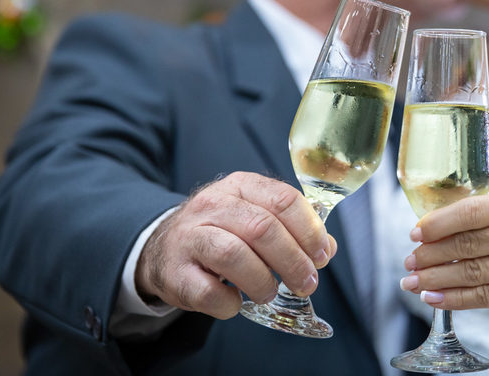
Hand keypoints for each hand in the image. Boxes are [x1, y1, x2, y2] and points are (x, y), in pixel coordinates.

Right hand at [137, 172, 335, 318]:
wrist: (162, 249)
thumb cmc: (222, 233)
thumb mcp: (257, 218)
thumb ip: (294, 228)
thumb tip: (327, 248)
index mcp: (241, 186)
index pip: (283, 199)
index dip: (309, 230)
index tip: (321, 255)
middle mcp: (212, 205)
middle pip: (262, 228)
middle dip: (293, 260)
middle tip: (307, 282)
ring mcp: (189, 237)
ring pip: (233, 255)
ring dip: (262, 281)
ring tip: (270, 293)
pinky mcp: (174, 272)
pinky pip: (207, 291)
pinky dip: (229, 303)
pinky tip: (236, 302)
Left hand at [401, 190, 488, 321]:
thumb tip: (443, 226)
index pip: (475, 210)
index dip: (440, 222)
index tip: (415, 232)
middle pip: (471, 242)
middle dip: (432, 253)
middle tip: (408, 259)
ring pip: (475, 271)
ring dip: (438, 279)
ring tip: (413, 282)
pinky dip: (458, 299)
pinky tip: (436, 299)